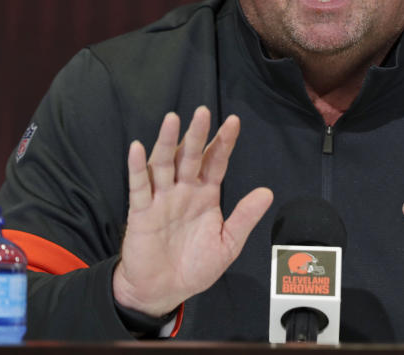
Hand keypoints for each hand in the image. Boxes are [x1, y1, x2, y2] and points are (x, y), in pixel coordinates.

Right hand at [112, 107, 272, 316]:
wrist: (164, 291)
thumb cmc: (195, 267)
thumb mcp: (227, 243)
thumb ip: (244, 217)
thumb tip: (267, 192)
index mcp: (206, 195)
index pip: (216, 162)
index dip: (224, 142)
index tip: (234, 122)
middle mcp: (184, 191)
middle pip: (190, 156)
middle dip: (197, 134)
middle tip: (203, 112)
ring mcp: (162, 198)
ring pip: (164, 163)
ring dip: (166, 141)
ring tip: (172, 119)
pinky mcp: (141, 211)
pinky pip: (139, 186)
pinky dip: (136, 167)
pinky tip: (137, 148)